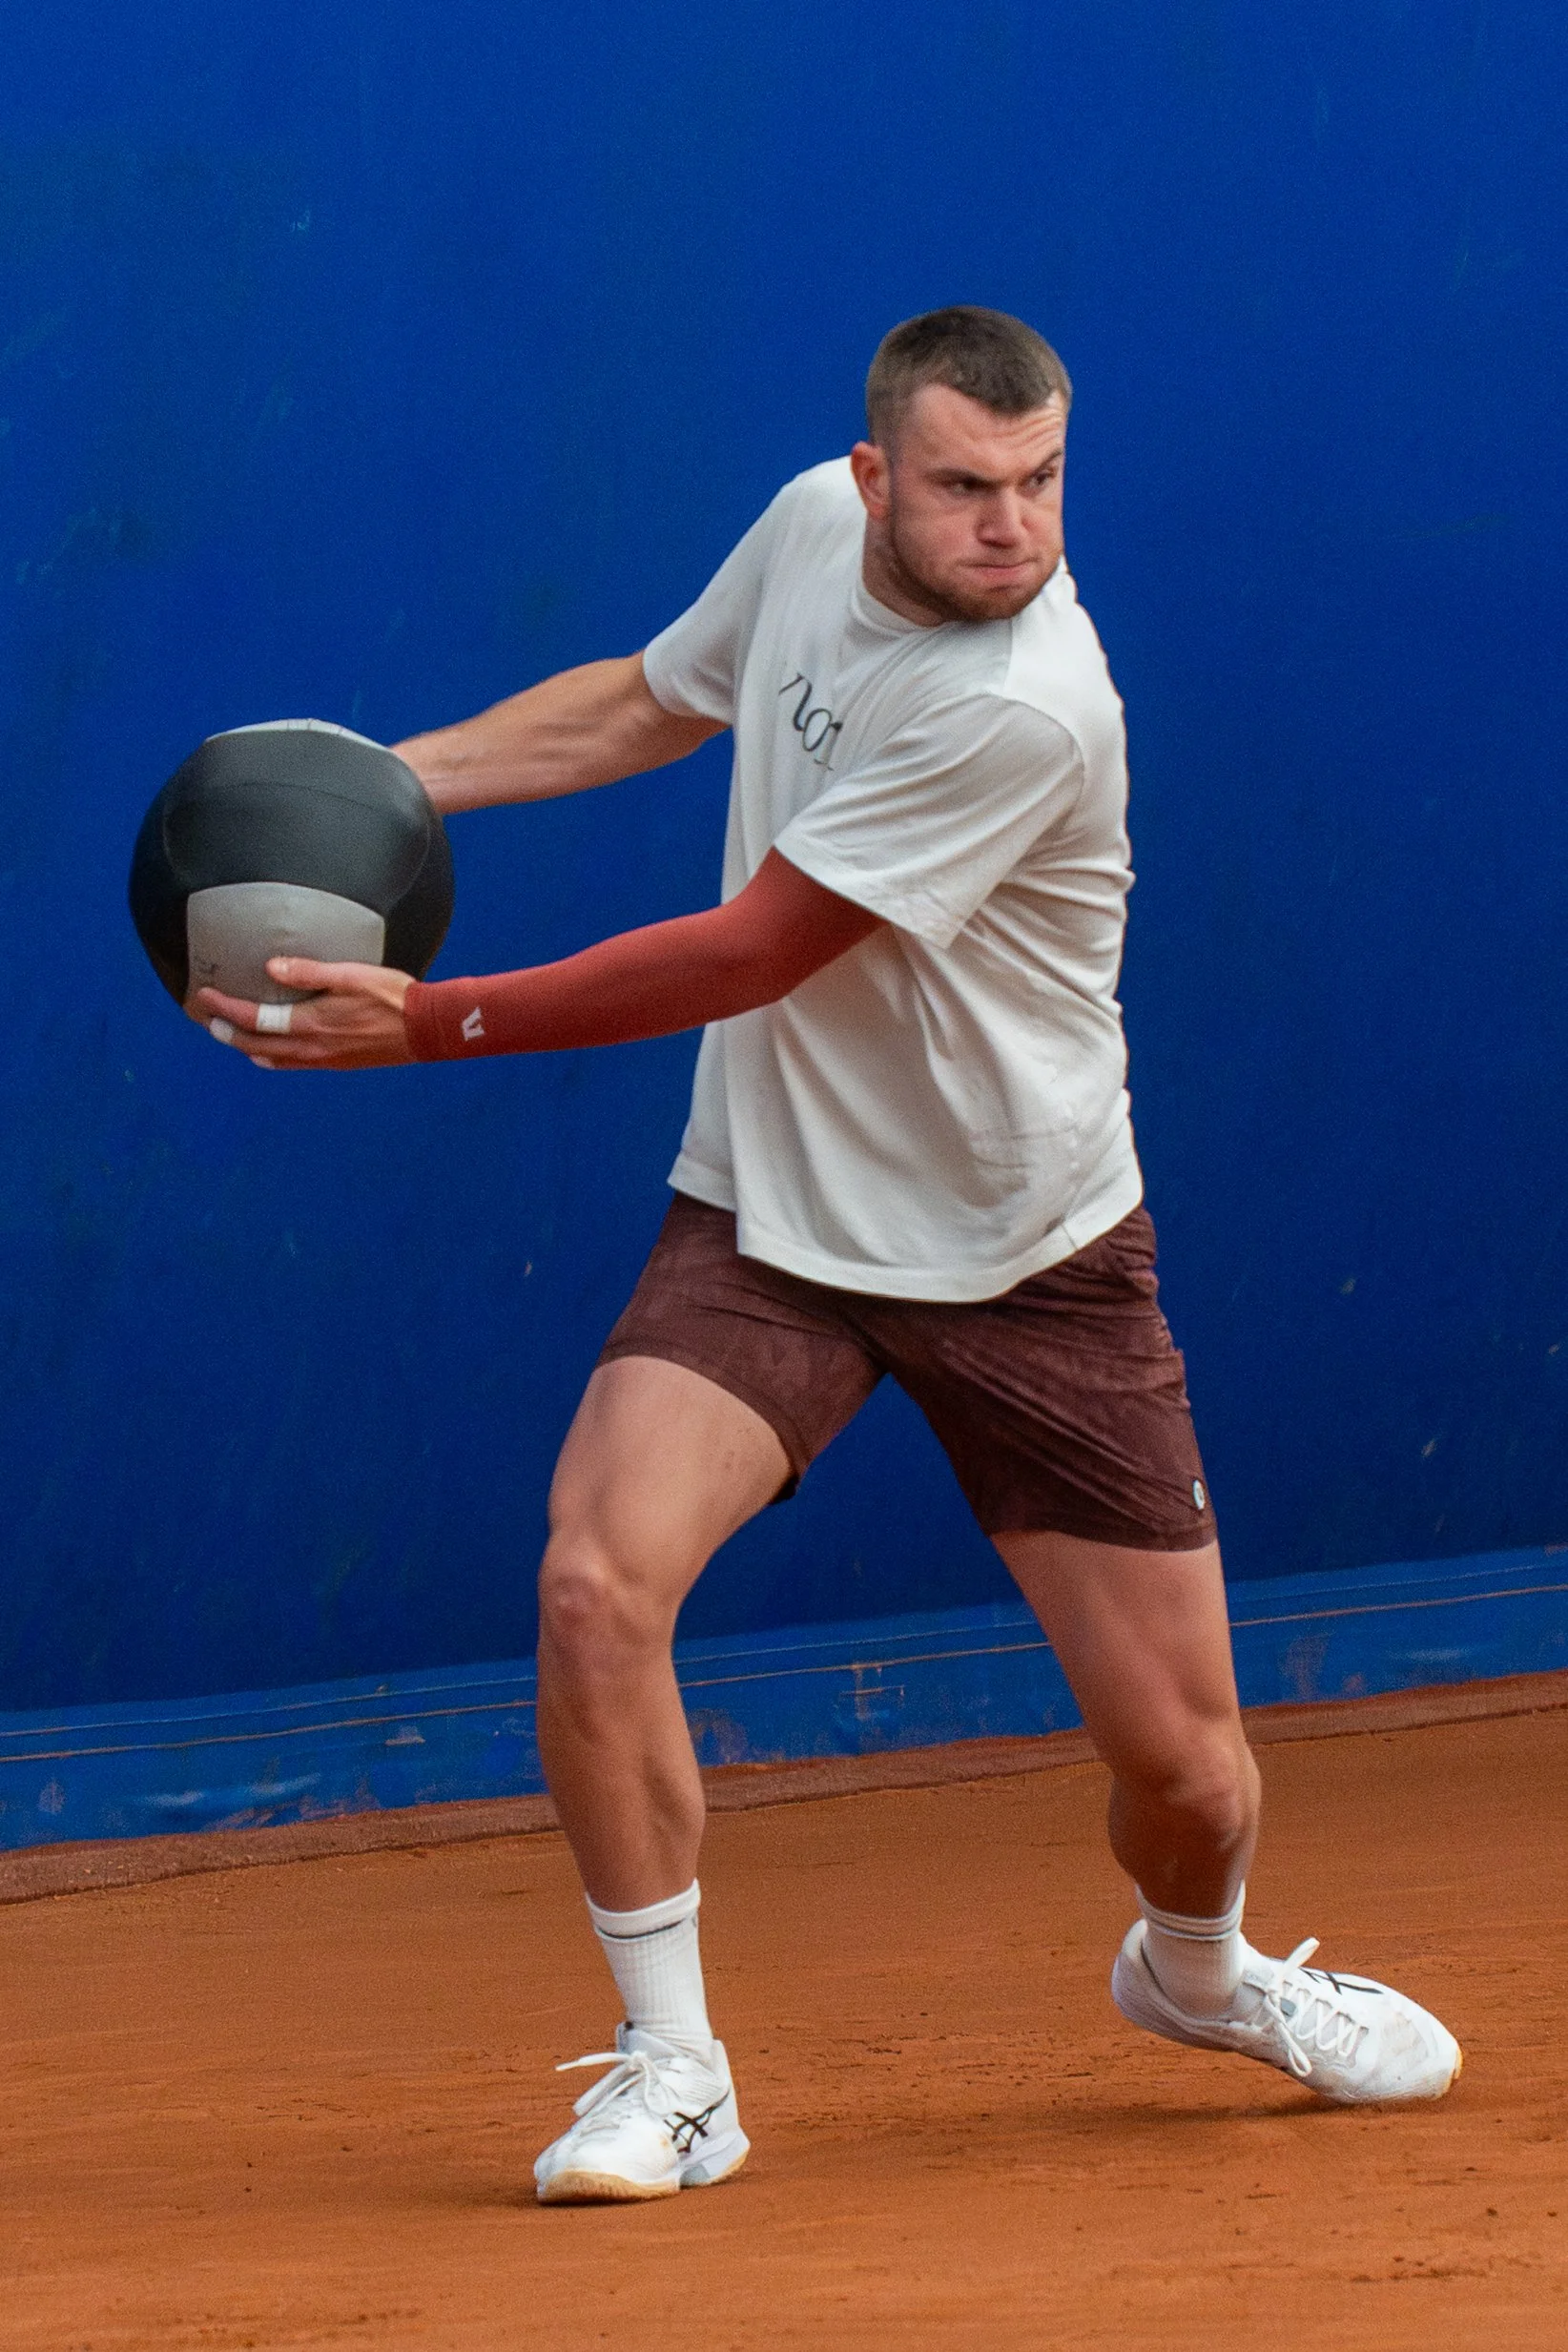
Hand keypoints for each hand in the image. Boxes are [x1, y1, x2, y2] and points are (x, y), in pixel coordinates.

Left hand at [194, 957, 414, 1069]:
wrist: (427, 1029)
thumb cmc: (394, 997)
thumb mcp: (352, 974)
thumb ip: (310, 972)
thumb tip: (272, 967)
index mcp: (313, 1023)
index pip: (255, 1018)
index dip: (226, 1008)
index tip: (204, 996)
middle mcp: (313, 1047)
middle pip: (256, 1045)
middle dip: (226, 1032)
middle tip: (205, 1018)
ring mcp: (324, 1059)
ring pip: (272, 1059)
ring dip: (245, 1047)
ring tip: (229, 1034)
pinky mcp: (337, 1062)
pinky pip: (292, 1064)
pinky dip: (270, 1058)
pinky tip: (266, 1052)